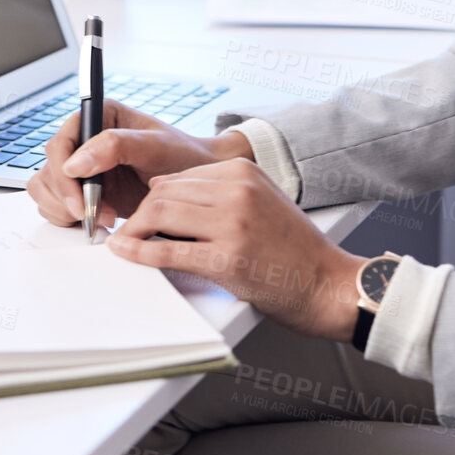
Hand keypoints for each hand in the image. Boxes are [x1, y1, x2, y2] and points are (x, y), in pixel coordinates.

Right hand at [26, 99, 252, 228]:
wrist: (194, 183)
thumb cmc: (181, 155)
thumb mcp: (154, 146)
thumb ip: (116, 146)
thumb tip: (75, 163)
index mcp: (97, 116)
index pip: (60, 145)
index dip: (64, 175)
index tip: (81, 200)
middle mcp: (83, 139)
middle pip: (49, 171)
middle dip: (68, 198)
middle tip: (95, 216)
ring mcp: (81, 167)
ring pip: (46, 190)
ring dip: (66, 210)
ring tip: (101, 218)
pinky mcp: (83, 191)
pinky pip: (56, 206)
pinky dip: (70, 219)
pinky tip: (98, 221)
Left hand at [107, 158, 365, 341]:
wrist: (328, 283)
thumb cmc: (296, 250)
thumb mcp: (263, 201)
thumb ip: (220, 193)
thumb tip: (165, 191)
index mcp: (245, 171)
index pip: (180, 175)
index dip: (154, 196)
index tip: (142, 214)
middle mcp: (238, 190)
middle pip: (164, 191)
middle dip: (139, 213)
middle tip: (129, 231)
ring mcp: (232, 223)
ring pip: (160, 214)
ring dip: (134, 230)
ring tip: (126, 243)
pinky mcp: (227, 258)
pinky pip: (167, 251)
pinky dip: (139, 253)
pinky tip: (127, 254)